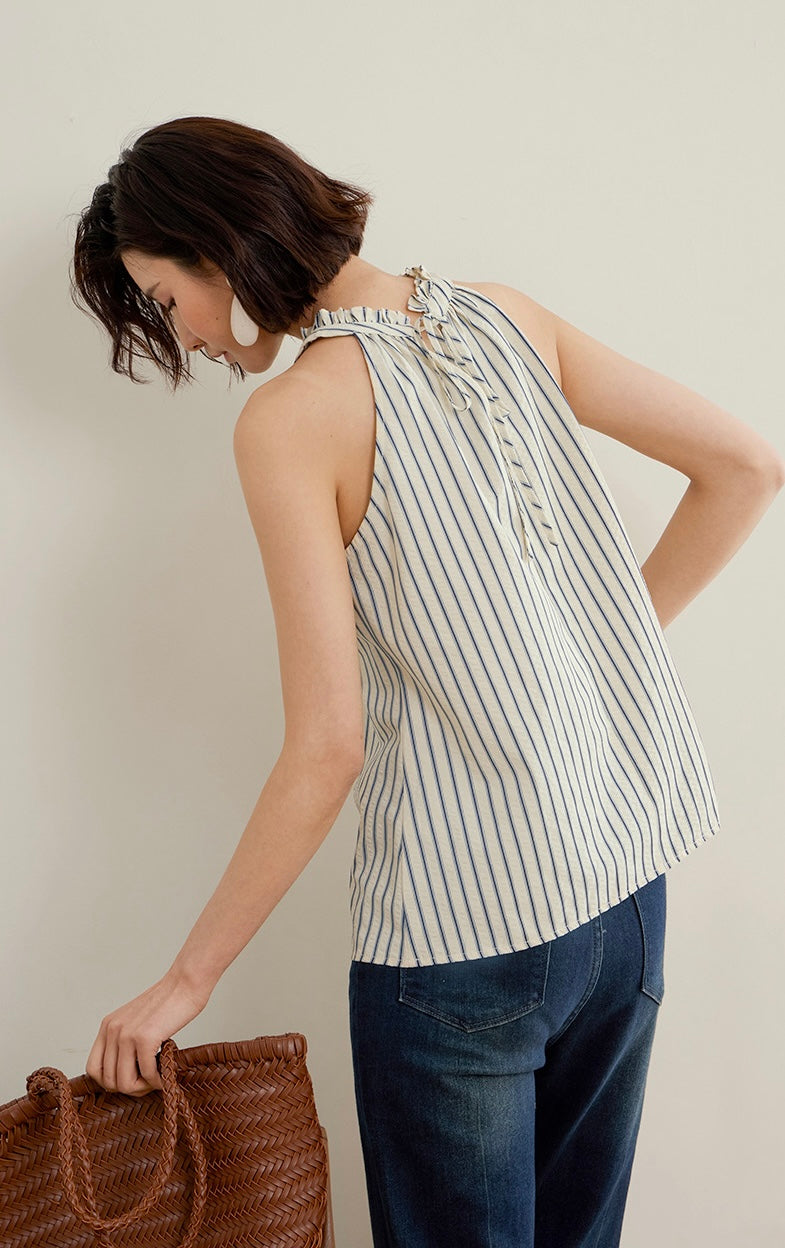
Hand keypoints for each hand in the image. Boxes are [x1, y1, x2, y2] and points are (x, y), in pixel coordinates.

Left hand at [85, 971, 208, 1096]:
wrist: (185, 983)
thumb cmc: (169, 1003)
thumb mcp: (136, 1021)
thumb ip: (126, 1041)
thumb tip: (125, 1074)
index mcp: (108, 1026)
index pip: (93, 1069)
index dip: (110, 1081)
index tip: (130, 1079)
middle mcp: (112, 1030)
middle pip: (108, 1081)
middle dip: (130, 1088)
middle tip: (149, 1081)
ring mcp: (127, 1034)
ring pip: (124, 1083)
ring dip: (143, 1088)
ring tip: (157, 1079)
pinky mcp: (145, 1038)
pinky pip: (146, 1074)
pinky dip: (157, 1081)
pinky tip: (165, 1074)